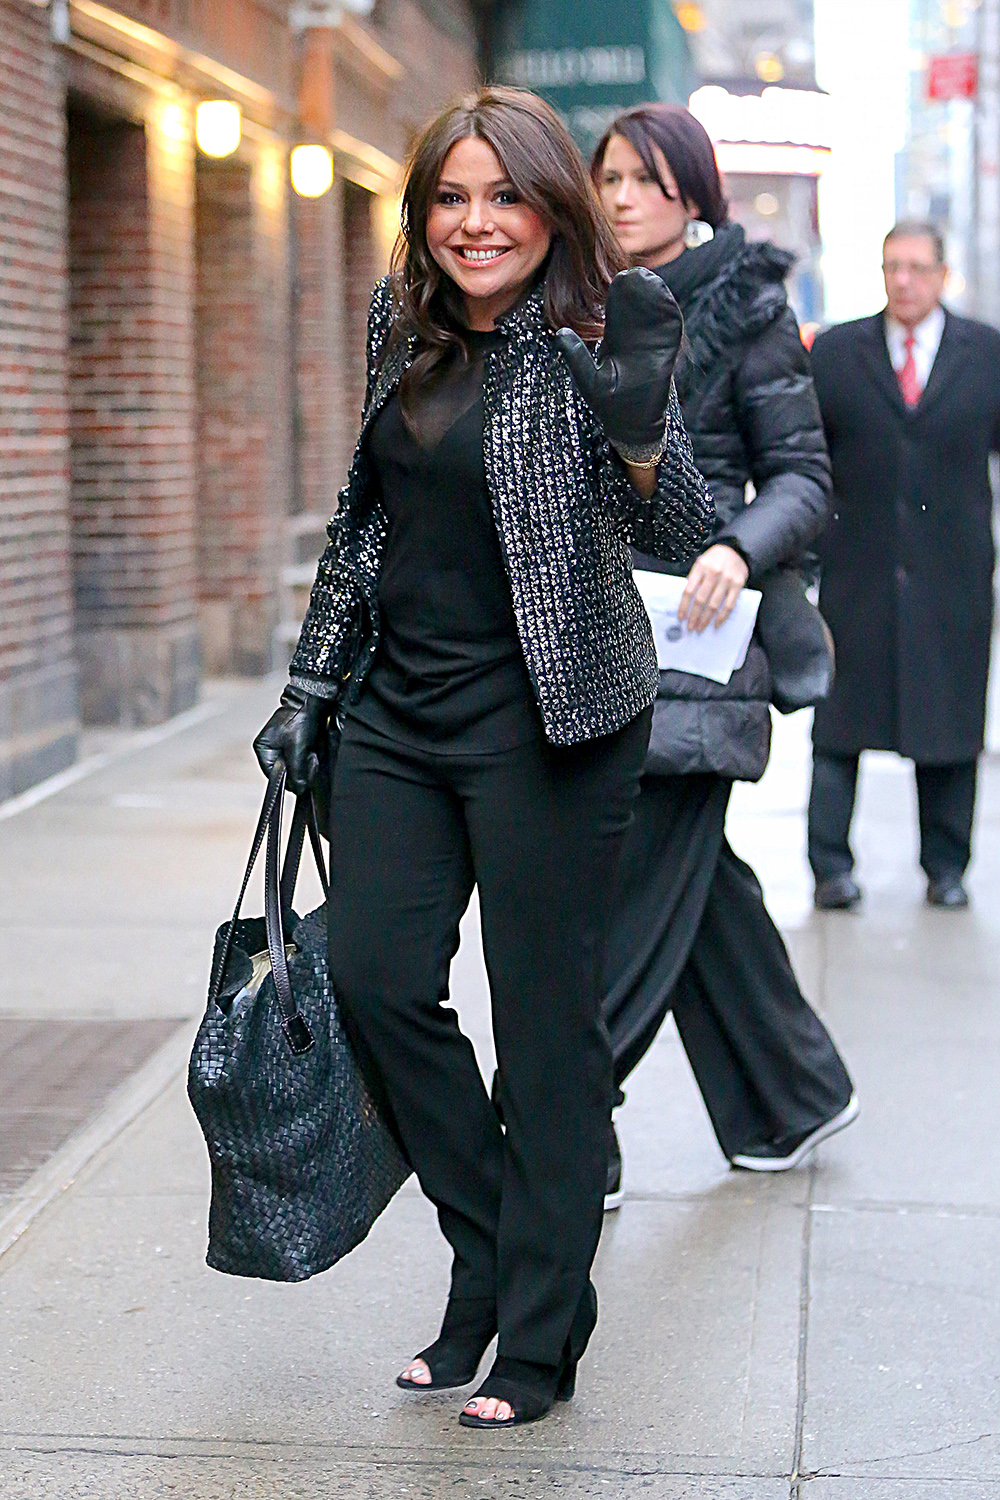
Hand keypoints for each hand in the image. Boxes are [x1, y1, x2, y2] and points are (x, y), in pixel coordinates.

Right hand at [252, 685, 331, 793]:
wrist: (314, 699)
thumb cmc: (302, 718)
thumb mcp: (298, 748)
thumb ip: (297, 771)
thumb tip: (299, 789)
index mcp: (263, 748)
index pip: (273, 775)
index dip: (289, 779)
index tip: (302, 776)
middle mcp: (269, 747)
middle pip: (284, 771)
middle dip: (299, 768)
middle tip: (309, 757)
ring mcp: (280, 745)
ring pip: (293, 766)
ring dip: (305, 762)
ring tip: (311, 750)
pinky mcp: (292, 742)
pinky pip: (299, 758)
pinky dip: (307, 756)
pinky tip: (312, 749)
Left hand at [555, 267, 683, 462]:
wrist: (633, 427)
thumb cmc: (610, 406)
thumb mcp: (588, 379)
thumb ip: (576, 356)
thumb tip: (560, 333)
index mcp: (616, 341)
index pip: (618, 312)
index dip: (618, 296)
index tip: (615, 278)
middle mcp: (636, 340)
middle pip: (639, 308)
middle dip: (638, 290)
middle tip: (633, 273)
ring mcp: (653, 346)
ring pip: (656, 315)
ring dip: (655, 298)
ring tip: (648, 281)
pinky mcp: (667, 355)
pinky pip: (670, 332)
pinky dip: (668, 315)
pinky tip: (664, 301)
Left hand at [678, 545, 748, 632]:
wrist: (736, 550)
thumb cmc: (715, 559)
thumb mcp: (701, 563)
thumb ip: (694, 579)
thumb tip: (686, 602)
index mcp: (701, 567)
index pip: (688, 591)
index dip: (683, 606)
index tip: (681, 617)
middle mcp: (713, 573)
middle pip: (700, 600)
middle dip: (694, 616)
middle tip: (690, 627)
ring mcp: (727, 579)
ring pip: (714, 604)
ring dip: (706, 619)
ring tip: (700, 628)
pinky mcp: (738, 585)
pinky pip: (729, 604)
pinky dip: (722, 616)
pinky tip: (716, 623)